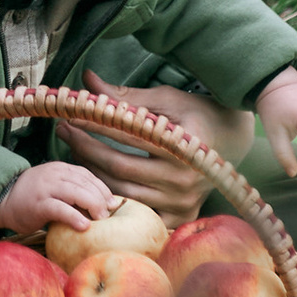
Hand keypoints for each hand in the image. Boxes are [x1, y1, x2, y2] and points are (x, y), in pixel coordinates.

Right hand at [0, 161, 117, 238]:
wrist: (3, 201)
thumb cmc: (32, 198)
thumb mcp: (53, 186)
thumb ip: (71, 190)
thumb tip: (99, 205)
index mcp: (60, 169)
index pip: (87, 175)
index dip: (102, 188)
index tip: (112, 203)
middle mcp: (54, 174)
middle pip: (85, 183)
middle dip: (100, 199)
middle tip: (108, 215)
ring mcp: (46, 188)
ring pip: (76, 193)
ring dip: (92, 206)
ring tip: (100, 219)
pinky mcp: (39, 204)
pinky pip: (61, 209)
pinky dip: (74, 217)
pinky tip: (84, 226)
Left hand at [57, 88, 248, 223]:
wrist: (232, 141)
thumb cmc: (197, 114)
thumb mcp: (166, 99)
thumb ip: (127, 96)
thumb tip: (88, 80)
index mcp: (184, 145)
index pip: (128, 135)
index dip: (96, 124)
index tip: (70, 114)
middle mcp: (185, 178)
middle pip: (119, 167)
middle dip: (86, 148)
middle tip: (63, 131)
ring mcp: (183, 201)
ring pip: (122, 191)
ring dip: (92, 171)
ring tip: (74, 150)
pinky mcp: (180, 216)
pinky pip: (137, 211)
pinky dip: (113, 196)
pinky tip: (95, 179)